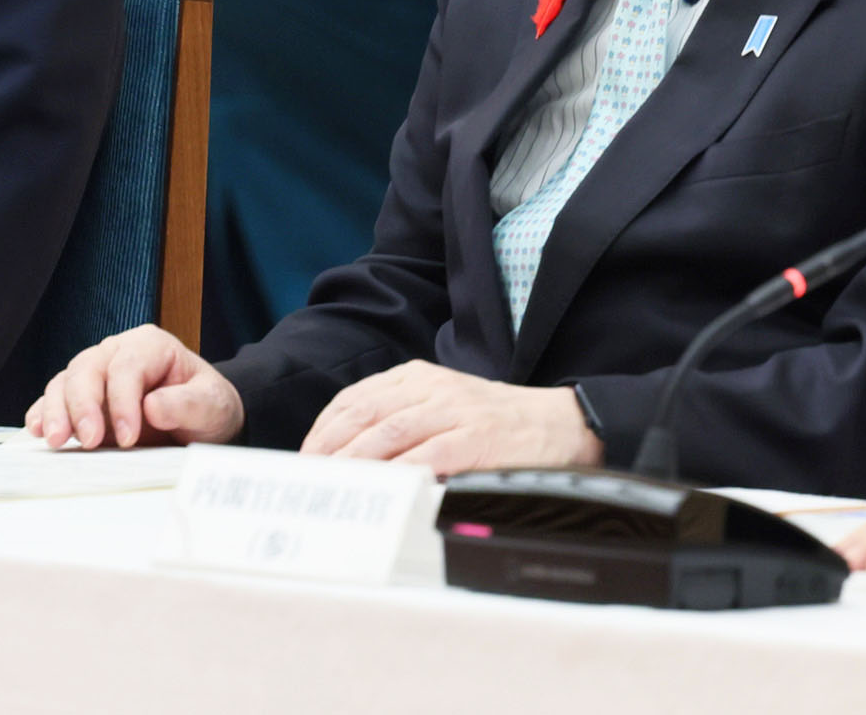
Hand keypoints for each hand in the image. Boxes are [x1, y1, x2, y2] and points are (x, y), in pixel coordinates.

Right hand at [24, 324, 244, 449]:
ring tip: (57, 440)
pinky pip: (54, 398)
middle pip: (87, 368)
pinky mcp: (82, 398)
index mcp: (149, 346)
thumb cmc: (207, 407)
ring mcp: (96, 373)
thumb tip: (152, 408)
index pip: (125, 366)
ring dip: (57, 411)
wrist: (202, 421)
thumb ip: (187, 404)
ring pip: (65, 381)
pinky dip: (44, 413)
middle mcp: (116, 353)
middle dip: (83, 405)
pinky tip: (39, 430)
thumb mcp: (212, 405)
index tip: (128, 436)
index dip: (122, 400)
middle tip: (89, 440)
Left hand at [299, 361, 601, 475]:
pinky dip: (401, 472)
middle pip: (364, 414)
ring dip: (355, 461)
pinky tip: (382, 488)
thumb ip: (401, 419)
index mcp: (416, 377)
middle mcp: (430, 388)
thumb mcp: (442, 405)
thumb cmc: (494, 423)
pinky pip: (429, 455)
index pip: (355, 399)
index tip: (305, 455)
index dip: (324, 428)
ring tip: (335, 484)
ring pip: (389, 432)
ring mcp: (454, 411)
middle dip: (330, 447)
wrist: (560, 423)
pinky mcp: (476, 438)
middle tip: (309, 476)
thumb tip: (350, 454)